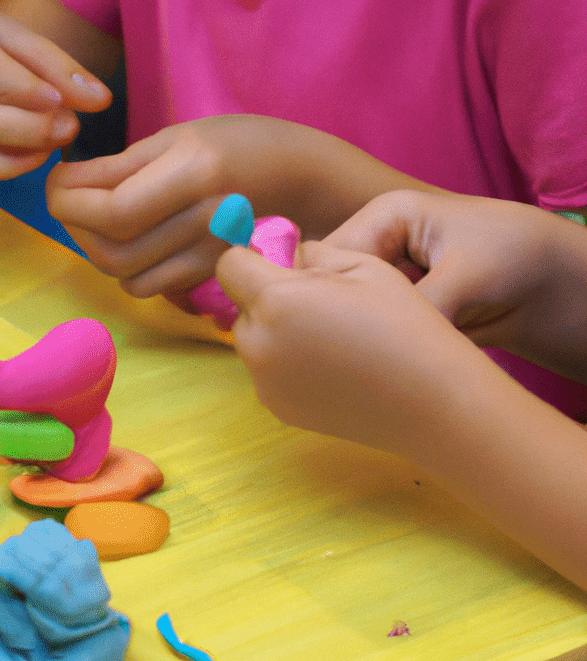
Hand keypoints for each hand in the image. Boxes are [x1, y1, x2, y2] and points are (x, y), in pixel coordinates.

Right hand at [0, 9, 110, 179]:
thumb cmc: (1, 48)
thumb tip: (100, 100)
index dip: (27, 92)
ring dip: (19, 150)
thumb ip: (62, 70)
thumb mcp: (30, 44)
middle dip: (28, 127)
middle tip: (70, 127)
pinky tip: (37, 157)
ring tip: (56, 141)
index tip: (61, 102)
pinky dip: (5, 168)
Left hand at [47, 117, 251, 297]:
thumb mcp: (176, 136)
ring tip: (91, 219)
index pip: (113, 210)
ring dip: (93, 248)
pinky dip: (122, 269)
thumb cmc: (235, 143)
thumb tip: (66, 185)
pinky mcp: (208, 274)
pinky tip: (125, 241)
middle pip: (113, 249)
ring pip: (124, 275)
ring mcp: (209, 254)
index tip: (55, 182)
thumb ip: (120, 166)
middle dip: (73, 225)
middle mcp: (204, 219)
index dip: (69, 202)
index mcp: (194, 171)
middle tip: (67, 200)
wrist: (300, 176)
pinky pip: (146, 287)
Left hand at [215, 240, 484, 460]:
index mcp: (276, 300)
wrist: (431, 401)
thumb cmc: (404, 324)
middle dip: (267, 297)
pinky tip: (333, 366)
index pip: (229, 265)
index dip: (251, 257)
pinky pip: (268, 372)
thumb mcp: (362, 265)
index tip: (279, 261)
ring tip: (330, 336)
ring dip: (276, 331)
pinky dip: (287, 364)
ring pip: (253, 340)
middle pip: (241, 306)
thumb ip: (311, 253)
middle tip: (320, 304)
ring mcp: (265, 381)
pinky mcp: (277, 407)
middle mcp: (259, 343)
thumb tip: (285, 255)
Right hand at [323, 191, 586, 380]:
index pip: (328, 256)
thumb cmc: (517, 256)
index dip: (324, 293)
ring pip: (344, 310)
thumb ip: (418, 306)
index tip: (332, 332)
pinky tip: (378, 362)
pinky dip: (372, 345)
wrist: (554, 283)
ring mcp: (384, 276)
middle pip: (329, 284)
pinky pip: (367, 328)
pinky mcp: (394, 305)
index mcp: (385, 216)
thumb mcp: (464, 278)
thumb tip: (377, 340)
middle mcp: (377, 244)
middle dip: (336, 316)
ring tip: (366, 358)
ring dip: (354, 334)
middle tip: (348, 350)